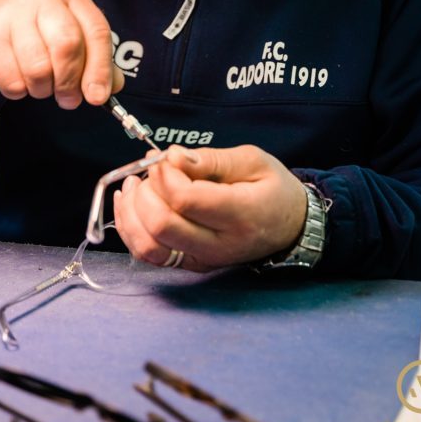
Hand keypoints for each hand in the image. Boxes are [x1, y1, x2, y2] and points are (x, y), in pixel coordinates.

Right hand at [0, 0, 123, 106]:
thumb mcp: (68, 38)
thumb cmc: (33, 33)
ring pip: (38, 67)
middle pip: (67, 45)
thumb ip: (95, 61)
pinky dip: (18, 91)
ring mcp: (12, 13)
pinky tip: (16, 79)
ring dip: (42, 89)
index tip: (98, 97)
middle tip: (68, 99)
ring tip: (39, 85)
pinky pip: (11, 80)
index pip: (96, 31)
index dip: (100, 68)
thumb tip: (111, 87)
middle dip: (70, 81)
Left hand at [113, 144, 307, 271]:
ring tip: (135, 184)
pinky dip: (130, 228)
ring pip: (148, 245)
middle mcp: (219, 245)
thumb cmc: (272, 188)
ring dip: (131, 212)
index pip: (185, 201)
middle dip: (145, 192)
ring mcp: (203, 259)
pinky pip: (148, 254)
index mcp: (240, 215)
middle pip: (161, 225)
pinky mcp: (190, 264)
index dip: (165, 175)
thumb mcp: (252, 160)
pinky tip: (130, 203)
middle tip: (152, 170)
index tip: (165, 158)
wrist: (291, 226)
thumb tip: (171, 157)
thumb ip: (211, 159)